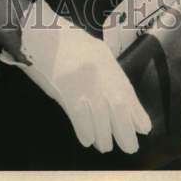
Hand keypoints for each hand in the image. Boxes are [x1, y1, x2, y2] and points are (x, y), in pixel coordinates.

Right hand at [0, 0, 151, 153]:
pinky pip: (81, 121)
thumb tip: (121, 99)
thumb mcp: (93, 50)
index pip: (128, 95)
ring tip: (104, 145)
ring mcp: (85, 86)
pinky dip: (86, 134)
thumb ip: (108, 72)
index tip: (142, 129)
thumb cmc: (64, 41)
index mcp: (108, 63)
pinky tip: (87, 139)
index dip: (137, 115)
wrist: (38, 33)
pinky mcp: (67, 94)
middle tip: (128, 147)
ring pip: (102, 122)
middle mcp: (101, 76)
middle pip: (119, 112)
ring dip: (104, 139)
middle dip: (126, 135)